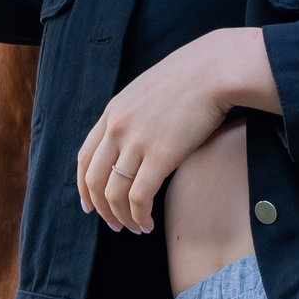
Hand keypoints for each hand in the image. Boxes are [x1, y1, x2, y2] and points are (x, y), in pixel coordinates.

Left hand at [75, 27, 280, 233]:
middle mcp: (117, 128)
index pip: (84, 158)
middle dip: (100, 209)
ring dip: (122, 218)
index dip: (83, 186)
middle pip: (94, 180)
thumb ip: (134, 115)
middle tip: (114, 224)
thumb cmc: (191, 78)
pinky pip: (139, 198)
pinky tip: (149, 224)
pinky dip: (140, 217)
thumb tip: (135, 140)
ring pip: (114, 194)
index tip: (89, 204)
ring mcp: (136, 141)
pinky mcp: (160, 155)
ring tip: (135, 228)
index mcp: (112, 112)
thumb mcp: (148, 92)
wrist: (214, 70)